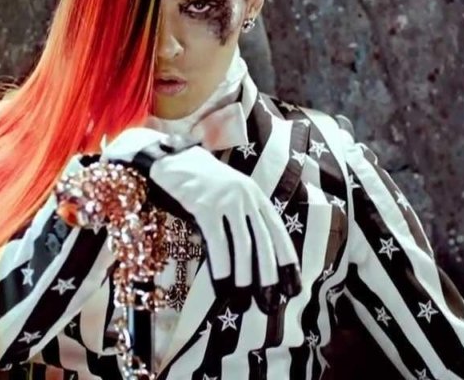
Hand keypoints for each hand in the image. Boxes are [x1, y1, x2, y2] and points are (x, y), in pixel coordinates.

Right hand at [102, 128, 301, 312]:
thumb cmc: (200, 184)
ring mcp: (226, 199)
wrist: (171, 161)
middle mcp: (245, 196)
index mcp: (255, 195)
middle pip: (263, 241)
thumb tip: (253, 259)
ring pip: (242, 244)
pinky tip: (222, 285)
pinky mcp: (205, 205)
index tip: (292, 286)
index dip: (287, 260)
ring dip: (245, 276)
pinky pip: (217, 241)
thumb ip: (243, 219)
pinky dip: (221, 266)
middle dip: (268, 275)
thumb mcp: (229, 196)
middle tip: (270, 302)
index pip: (277, 231)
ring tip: (244, 301)